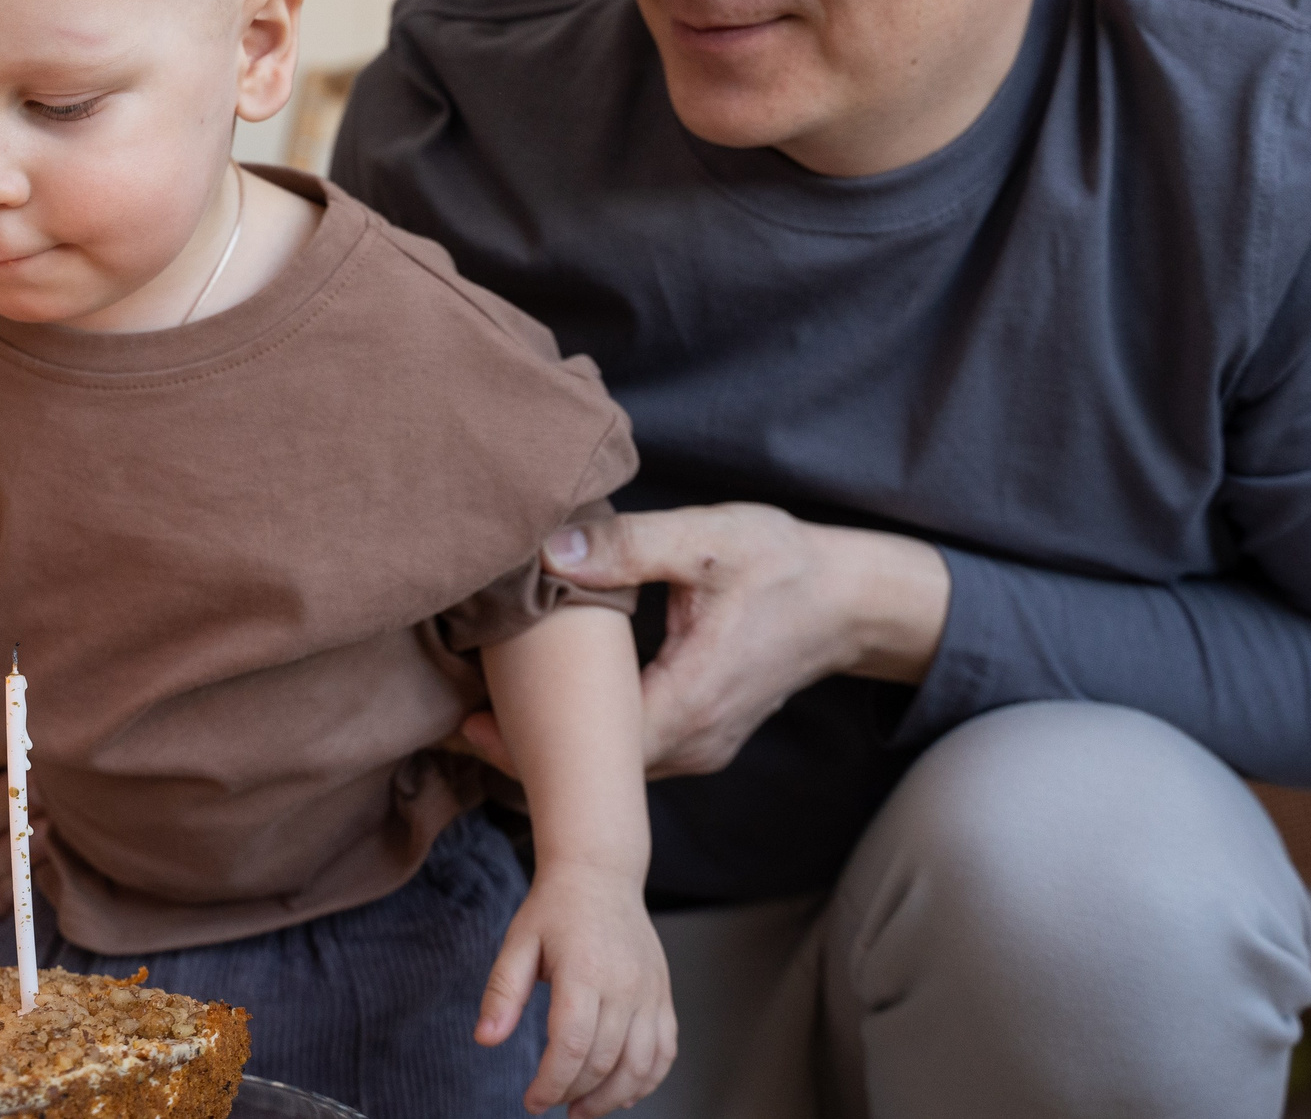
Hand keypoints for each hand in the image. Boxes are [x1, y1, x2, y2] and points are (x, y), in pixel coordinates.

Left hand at [463, 506, 949, 779]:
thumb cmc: (784, 565)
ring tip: (488, 711)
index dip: (529, 741)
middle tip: (455, 717)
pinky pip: (634, 751)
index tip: (468, 719)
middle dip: (528, 748)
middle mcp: (694, 742)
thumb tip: (549, 553)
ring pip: (614, 767)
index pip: (595, 751)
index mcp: (690, 701)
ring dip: (558, 746)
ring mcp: (700, 746)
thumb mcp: (706, 540)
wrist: (855, 599)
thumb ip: (628, 546)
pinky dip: (590, 737)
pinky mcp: (702, 734)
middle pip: (596, 771)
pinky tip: (550, 708)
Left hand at [476, 859, 673, 1116]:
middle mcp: (624, 984)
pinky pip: (665, 1051)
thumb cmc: (555, 908)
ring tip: (582, 1110)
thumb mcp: (518, 942)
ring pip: (640, 1065)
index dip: (550, 1084)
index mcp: (584, 971)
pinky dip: (647, 1081)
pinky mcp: (663, 995)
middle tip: (550, 1104)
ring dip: (611, 1098)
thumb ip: (502, 993)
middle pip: (604, 1061)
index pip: (571, 1046)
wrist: (600, 874)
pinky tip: (621, 1093)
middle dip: (574, 1094)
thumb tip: (484, 1040)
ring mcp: (650, 991)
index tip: (532, 1102)